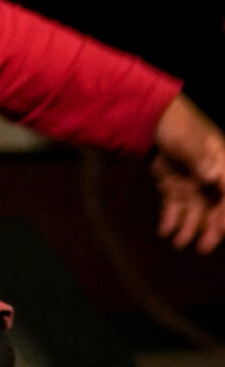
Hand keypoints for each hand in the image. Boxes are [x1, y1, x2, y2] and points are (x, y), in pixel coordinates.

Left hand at [152, 95, 224, 253]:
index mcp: (221, 163)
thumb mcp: (186, 138)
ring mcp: (192, 183)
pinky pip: (176, 208)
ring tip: (178, 242)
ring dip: (189, 228)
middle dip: (211, 228)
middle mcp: (210, 177)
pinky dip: (171, 220)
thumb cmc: (174, 123)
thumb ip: (198, 156)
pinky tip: (165, 231)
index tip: (220, 227)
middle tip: (201, 248)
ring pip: (196, 211)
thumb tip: (211, 176)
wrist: (148, 118)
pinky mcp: (175, 187)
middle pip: (216, 207)